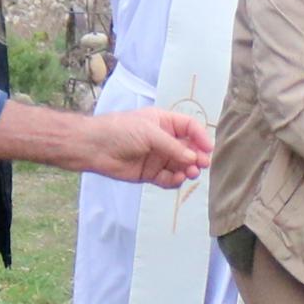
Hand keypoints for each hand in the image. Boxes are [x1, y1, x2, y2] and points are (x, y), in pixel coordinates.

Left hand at [93, 107, 210, 187]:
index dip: (200, 137)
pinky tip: (176, 179)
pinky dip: (174, 181)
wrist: (95, 147)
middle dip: (197, 157)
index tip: (208, 149)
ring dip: (187, 170)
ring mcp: (158, 157)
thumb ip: (173, 147)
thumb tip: (193, 159)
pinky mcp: (150, 174)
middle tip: (202, 165)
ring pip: (180, 166)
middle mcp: (164, 140)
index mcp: (165, 123)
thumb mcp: (150, 132)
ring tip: (190, 174)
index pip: (190, 128)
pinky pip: (168, 179)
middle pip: (188, 149)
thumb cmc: (120, 131)